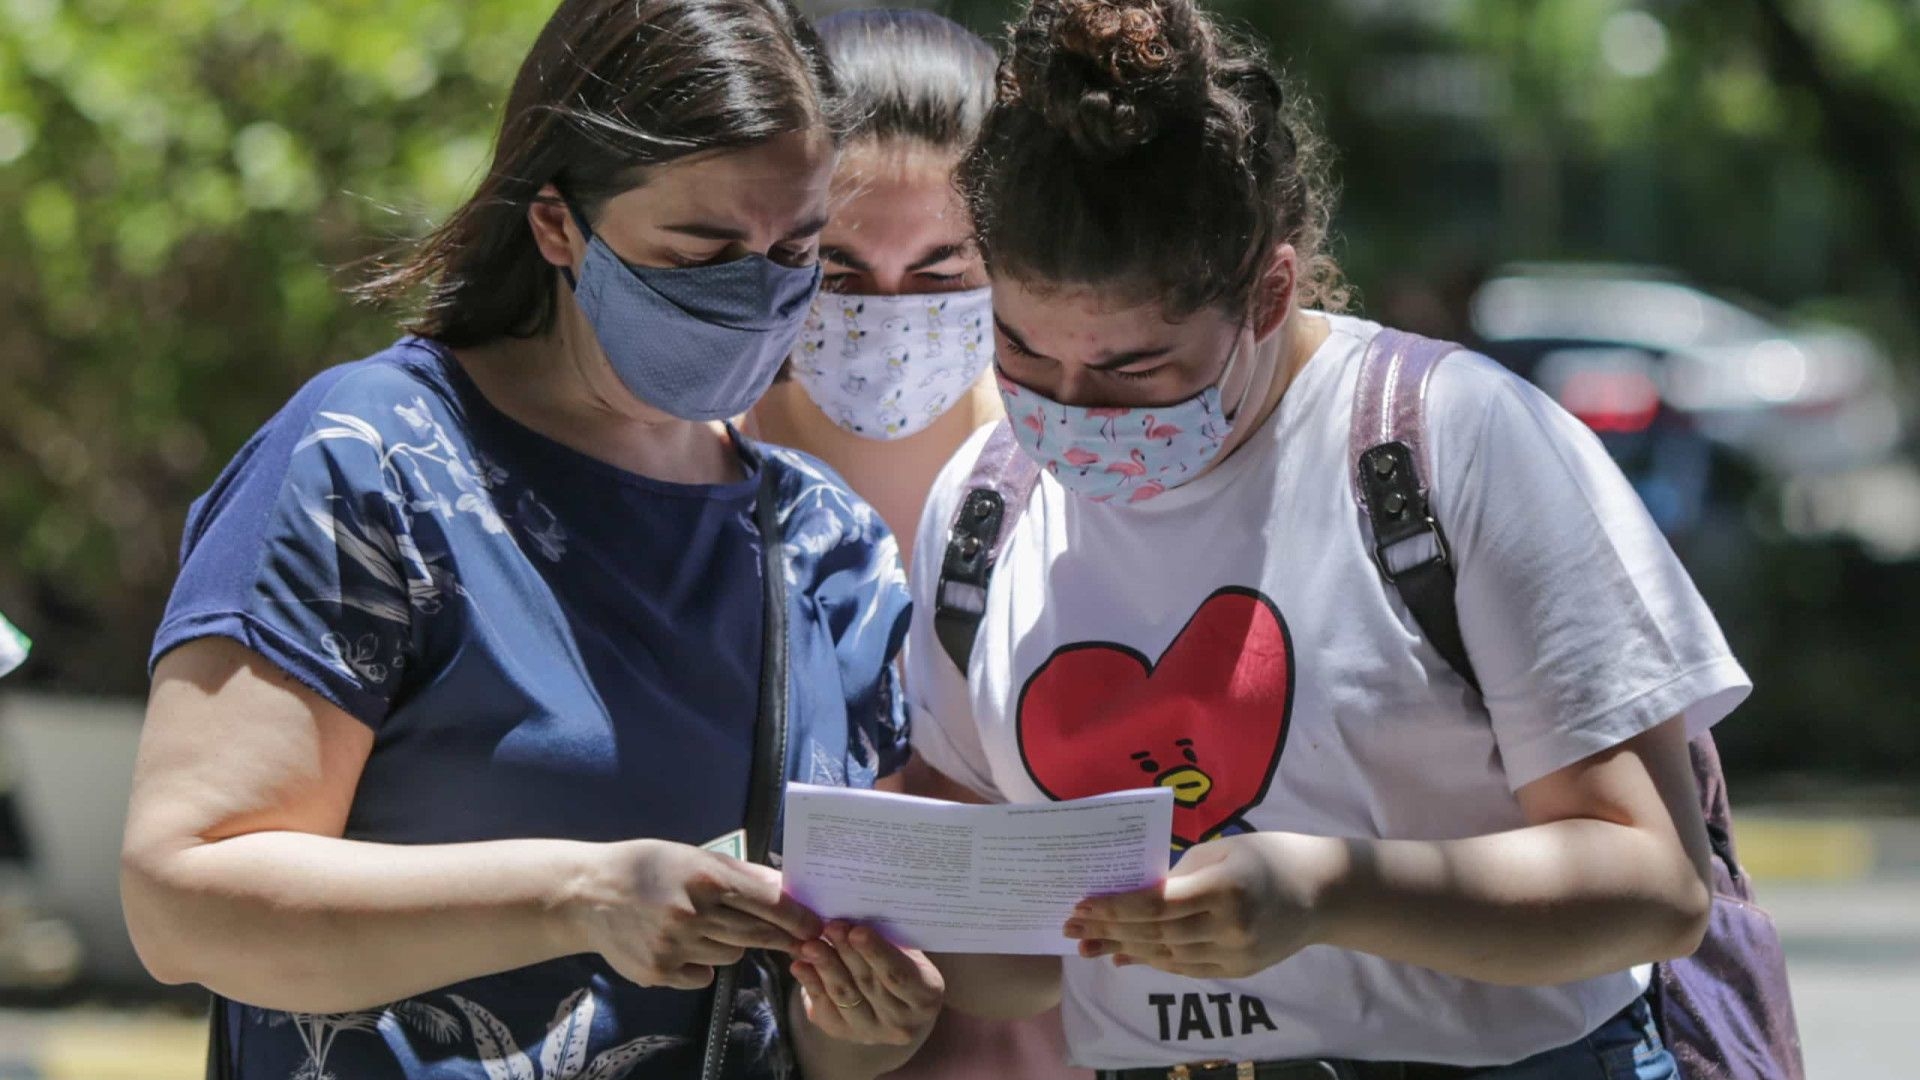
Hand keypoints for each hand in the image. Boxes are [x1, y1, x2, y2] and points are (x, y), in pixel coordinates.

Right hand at [570, 839, 822, 989]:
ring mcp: (675, 946)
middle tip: (801, 938)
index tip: (818, 926)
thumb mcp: (692, 856)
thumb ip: (739, 874)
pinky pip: (704, 976)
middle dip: (782, 936)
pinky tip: (681, 944)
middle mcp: (693, 913)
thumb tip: (784, 885)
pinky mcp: (659, 972)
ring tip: (706, 925)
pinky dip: (701, 964)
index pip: (769, 902)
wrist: (588, 894)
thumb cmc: (648, 867)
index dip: (799, 916)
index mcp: (705, 878)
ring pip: (731, 955)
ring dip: (731, 944)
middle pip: (757, 933)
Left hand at [791, 922, 944, 1046]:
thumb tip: (859, 909)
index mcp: (925, 997)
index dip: (877, 952)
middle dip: (846, 953)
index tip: (857, 930)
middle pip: (869, 984)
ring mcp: (872, 1032)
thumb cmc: (903, 965)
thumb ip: (891, 940)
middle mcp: (902, 1022)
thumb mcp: (908, 952)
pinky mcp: (844, 1034)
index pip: (899, 975)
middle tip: (830, 927)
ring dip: (826, 967)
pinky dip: (811, 985)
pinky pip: (825, 1009)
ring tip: (810, 944)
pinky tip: (799, 966)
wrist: (896, 1005)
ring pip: (845, 997)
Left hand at [1064, 833, 1340, 978]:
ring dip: (1123, 949)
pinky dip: (1152, 961)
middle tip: (1073, 925)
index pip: (1156, 903)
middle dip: (1109, 929)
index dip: (1116, 906)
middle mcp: (1229, 927)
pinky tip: (1125, 955)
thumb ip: (1178, 875)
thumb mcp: (1222, 851)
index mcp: (1224, 888)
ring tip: (1089, 944)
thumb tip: (1132, 895)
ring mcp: (1235, 954)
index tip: (1084, 902)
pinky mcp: (1238, 970)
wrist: (1324, 892)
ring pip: (1166, 956)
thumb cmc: (1268, 856)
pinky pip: (1185, 968)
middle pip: (1155, 932)